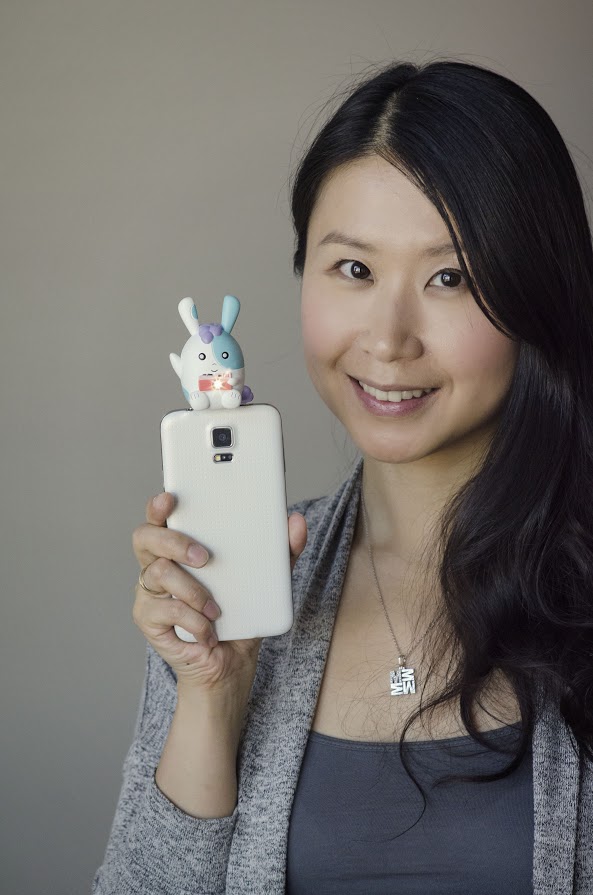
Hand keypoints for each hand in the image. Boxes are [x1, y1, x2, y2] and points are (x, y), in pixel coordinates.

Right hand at [132, 492, 306, 693]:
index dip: (158, 505)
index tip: (170, 497)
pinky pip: (164, 611)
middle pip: (145, 538)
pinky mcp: (149, 621)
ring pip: (157, 573)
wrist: (230, 666)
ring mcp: (150, 593)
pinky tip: (208, 632)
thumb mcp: (266, 582)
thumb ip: (280, 552)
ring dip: (191, 590)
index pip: (160, 518)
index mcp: (181, 549)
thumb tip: (296, 522)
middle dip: (174, 541)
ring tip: (215, 609)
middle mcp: (159, 566)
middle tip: (204, 556)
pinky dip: (192, 621)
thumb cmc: (240, 617)